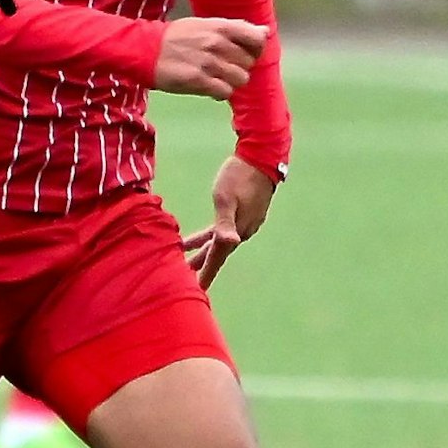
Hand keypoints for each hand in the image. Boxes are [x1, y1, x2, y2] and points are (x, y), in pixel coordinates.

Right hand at [152, 17, 266, 98]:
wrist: (145, 49)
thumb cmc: (177, 37)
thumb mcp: (204, 24)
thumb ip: (236, 28)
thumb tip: (265, 32)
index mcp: (219, 27)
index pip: (257, 39)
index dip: (256, 49)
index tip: (245, 53)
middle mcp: (216, 43)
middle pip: (249, 62)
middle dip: (239, 67)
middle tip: (223, 67)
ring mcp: (207, 62)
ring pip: (240, 79)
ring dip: (231, 81)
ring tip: (217, 78)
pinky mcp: (198, 81)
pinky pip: (225, 92)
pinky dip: (220, 93)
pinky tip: (210, 87)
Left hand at [182, 156, 275, 288]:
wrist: (262, 158)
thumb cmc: (240, 176)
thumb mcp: (225, 197)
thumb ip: (224, 222)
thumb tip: (230, 242)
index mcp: (235, 230)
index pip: (216, 258)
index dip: (205, 273)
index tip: (197, 290)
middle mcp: (241, 230)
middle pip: (216, 253)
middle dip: (200, 266)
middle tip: (184, 280)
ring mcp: (244, 222)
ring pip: (218, 242)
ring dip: (202, 251)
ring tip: (184, 258)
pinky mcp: (245, 213)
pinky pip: (222, 230)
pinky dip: (209, 236)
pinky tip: (202, 236)